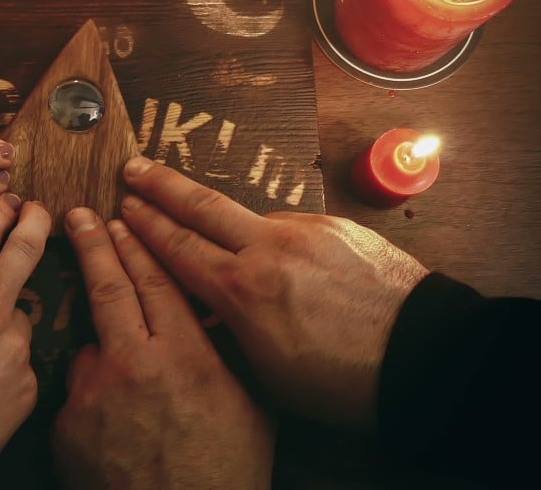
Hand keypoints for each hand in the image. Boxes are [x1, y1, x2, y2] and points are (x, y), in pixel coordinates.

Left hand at [53, 208, 274, 489]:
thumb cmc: (226, 471)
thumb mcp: (250, 405)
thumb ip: (226, 351)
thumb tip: (216, 311)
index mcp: (186, 355)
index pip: (155, 281)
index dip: (136, 245)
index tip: (120, 218)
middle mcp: (135, 364)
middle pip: (109, 289)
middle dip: (93, 246)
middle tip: (78, 216)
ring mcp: (94, 394)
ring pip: (91, 345)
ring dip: (100, 341)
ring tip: (125, 369)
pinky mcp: (66, 424)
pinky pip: (78, 393)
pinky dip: (92, 395)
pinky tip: (114, 420)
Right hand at [120, 156, 428, 426]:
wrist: (425, 356)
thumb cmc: (343, 381)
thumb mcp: (267, 372)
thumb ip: (229, 328)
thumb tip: (207, 308)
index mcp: (243, 291)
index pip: (178, 247)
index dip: (146, 225)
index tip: (123, 206)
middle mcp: (267, 249)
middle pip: (200, 206)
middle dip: (161, 185)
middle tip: (133, 167)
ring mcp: (304, 231)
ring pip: (247, 215)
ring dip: (220, 215)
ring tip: (206, 220)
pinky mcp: (336, 225)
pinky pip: (290, 224)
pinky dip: (272, 236)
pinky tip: (277, 255)